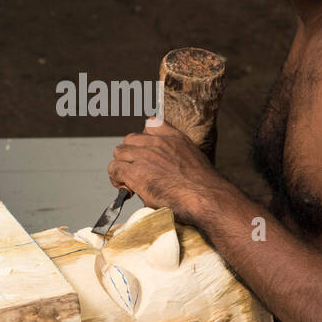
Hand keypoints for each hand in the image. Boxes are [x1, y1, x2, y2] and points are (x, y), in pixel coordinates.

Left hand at [107, 117, 228, 223]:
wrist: (205, 196)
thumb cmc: (204, 186)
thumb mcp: (193, 159)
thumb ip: (174, 155)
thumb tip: (161, 168)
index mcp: (174, 137)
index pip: (150, 124)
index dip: (143, 139)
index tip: (144, 151)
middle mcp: (158, 143)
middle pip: (130, 140)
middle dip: (130, 154)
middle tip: (135, 170)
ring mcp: (145, 156)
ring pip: (119, 152)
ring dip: (121, 165)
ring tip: (127, 179)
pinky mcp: (136, 173)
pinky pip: (115, 169)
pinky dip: (116, 177)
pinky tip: (124, 186)